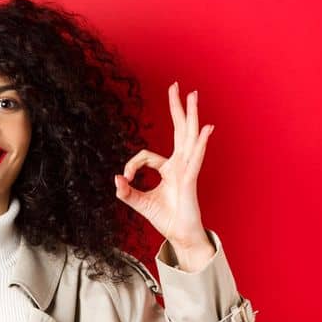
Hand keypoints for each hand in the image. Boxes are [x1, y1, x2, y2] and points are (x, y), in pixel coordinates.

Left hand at [113, 82, 215, 259]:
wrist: (180, 235)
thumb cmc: (165, 218)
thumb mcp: (139, 203)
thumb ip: (126, 192)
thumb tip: (115, 180)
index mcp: (169, 168)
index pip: (146, 155)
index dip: (131, 165)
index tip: (124, 178)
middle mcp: (180, 164)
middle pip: (179, 130)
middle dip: (177, 108)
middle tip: (178, 86)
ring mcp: (187, 169)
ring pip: (189, 137)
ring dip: (190, 116)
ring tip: (193, 96)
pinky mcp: (190, 180)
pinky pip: (194, 158)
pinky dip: (199, 143)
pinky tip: (205, 128)